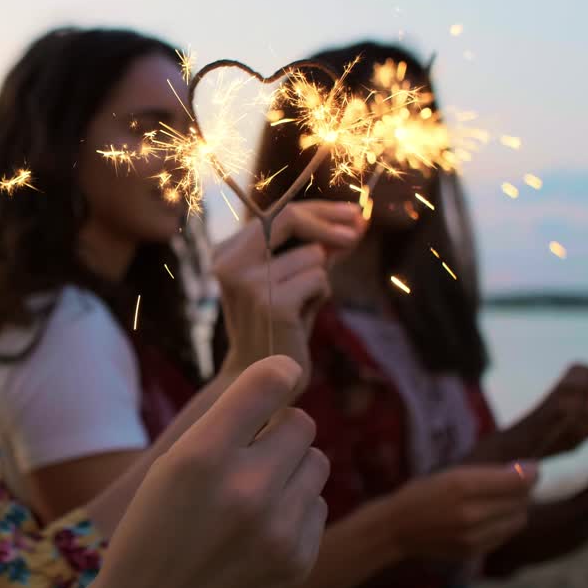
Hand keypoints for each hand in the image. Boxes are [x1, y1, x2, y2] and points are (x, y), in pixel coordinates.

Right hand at [74, 356, 328, 587]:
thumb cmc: (154, 534)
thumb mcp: (169, 470)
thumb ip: (223, 427)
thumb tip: (285, 382)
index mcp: (201, 457)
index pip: (268, 383)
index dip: (279, 372)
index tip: (280, 375)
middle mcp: (244, 488)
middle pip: (301, 423)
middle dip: (280, 432)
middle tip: (250, 454)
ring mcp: (277, 529)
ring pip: (317, 462)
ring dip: (292, 469)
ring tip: (255, 494)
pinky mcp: (298, 561)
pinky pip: (317, 505)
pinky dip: (295, 510)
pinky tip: (260, 530)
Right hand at [213, 201, 362, 380]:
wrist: (258, 378)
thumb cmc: (279, 326)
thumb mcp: (293, 278)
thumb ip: (318, 247)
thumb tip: (357, 220)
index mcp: (226, 253)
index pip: (276, 213)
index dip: (318, 210)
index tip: (352, 212)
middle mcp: (230, 263)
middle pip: (289, 218)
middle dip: (329, 222)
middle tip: (360, 229)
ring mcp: (249, 283)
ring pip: (313, 255)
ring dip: (320, 278)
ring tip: (302, 305)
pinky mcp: (272, 304)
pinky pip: (319, 280)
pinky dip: (321, 296)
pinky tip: (302, 317)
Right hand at [384, 462, 537, 562]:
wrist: (397, 528)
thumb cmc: (421, 494)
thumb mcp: (450, 474)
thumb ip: (486, 474)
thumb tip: (525, 471)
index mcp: (462, 485)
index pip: (516, 481)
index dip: (531, 473)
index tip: (532, 467)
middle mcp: (470, 513)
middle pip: (521, 500)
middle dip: (522, 490)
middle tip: (512, 484)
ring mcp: (473, 536)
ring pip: (518, 520)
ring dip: (516, 508)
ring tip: (500, 502)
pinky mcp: (475, 552)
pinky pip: (505, 535)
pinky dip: (504, 524)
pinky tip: (489, 518)